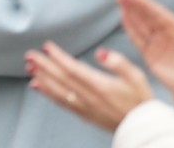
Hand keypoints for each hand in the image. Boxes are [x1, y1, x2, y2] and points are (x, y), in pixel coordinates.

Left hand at [27, 42, 152, 131]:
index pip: (72, 68)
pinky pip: (61, 102)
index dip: (57, 56)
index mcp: (100, 85)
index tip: (47, 46)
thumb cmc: (141, 100)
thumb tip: (101, 52)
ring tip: (29, 67)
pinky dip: (47, 93)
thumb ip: (119, 63)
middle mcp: (88, 96)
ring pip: (57, 90)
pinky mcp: (83, 114)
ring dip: (41, 77)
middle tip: (30, 54)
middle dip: (43, 65)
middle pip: (60, 78)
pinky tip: (37, 85)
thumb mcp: (137, 76)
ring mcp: (84, 106)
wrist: (144, 127)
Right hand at [117, 0, 173, 111]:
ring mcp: (157, 43)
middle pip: (146, 15)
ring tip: (119, 0)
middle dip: (134, 3)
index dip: (144, 2)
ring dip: (129, 12)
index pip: (157, 12)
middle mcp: (166, 33)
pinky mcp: (149, 55)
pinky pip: (137, 39)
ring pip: (140, 24)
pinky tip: (123, 17)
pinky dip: (130, 28)